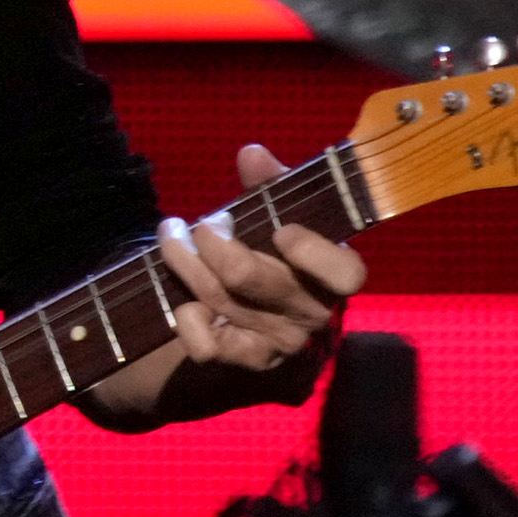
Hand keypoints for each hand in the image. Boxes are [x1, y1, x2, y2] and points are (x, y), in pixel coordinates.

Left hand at [87, 144, 369, 425]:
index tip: (280, 230)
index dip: (314, 254)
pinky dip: (187, 319)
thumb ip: (270, 185)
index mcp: (334, 273)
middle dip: (211, 241)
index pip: (347, 275)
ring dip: (183, 262)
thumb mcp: (276, 214)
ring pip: (220, 300)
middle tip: (196, 223)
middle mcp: (313, 313)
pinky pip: (208, 345)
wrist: (254, 310)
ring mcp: (281, 342)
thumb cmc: (272, 249)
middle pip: (252, 277)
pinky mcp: (248, 362)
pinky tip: (182, 298)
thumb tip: (252, 154)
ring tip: (170, 236)